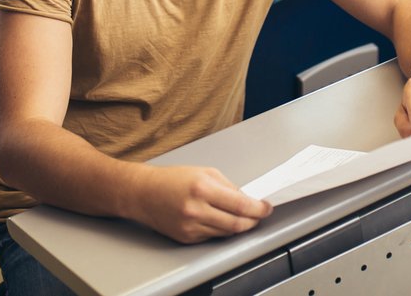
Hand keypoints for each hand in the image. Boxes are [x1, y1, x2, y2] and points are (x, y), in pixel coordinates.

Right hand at [128, 165, 271, 242]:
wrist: (144, 193)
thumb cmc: (172, 179)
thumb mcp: (204, 172)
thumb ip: (228, 186)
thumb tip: (247, 199)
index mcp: (202, 188)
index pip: (240, 204)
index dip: (258, 208)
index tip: (266, 207)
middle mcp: (196, 209)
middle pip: (236, 224)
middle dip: (252, 221)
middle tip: (259, 215)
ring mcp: (190, 226)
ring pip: (226, 233)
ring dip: (238, 226)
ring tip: (242, 216)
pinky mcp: (186, 238)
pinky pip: (212, 236)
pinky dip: (221, 229)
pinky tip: (219, 219)